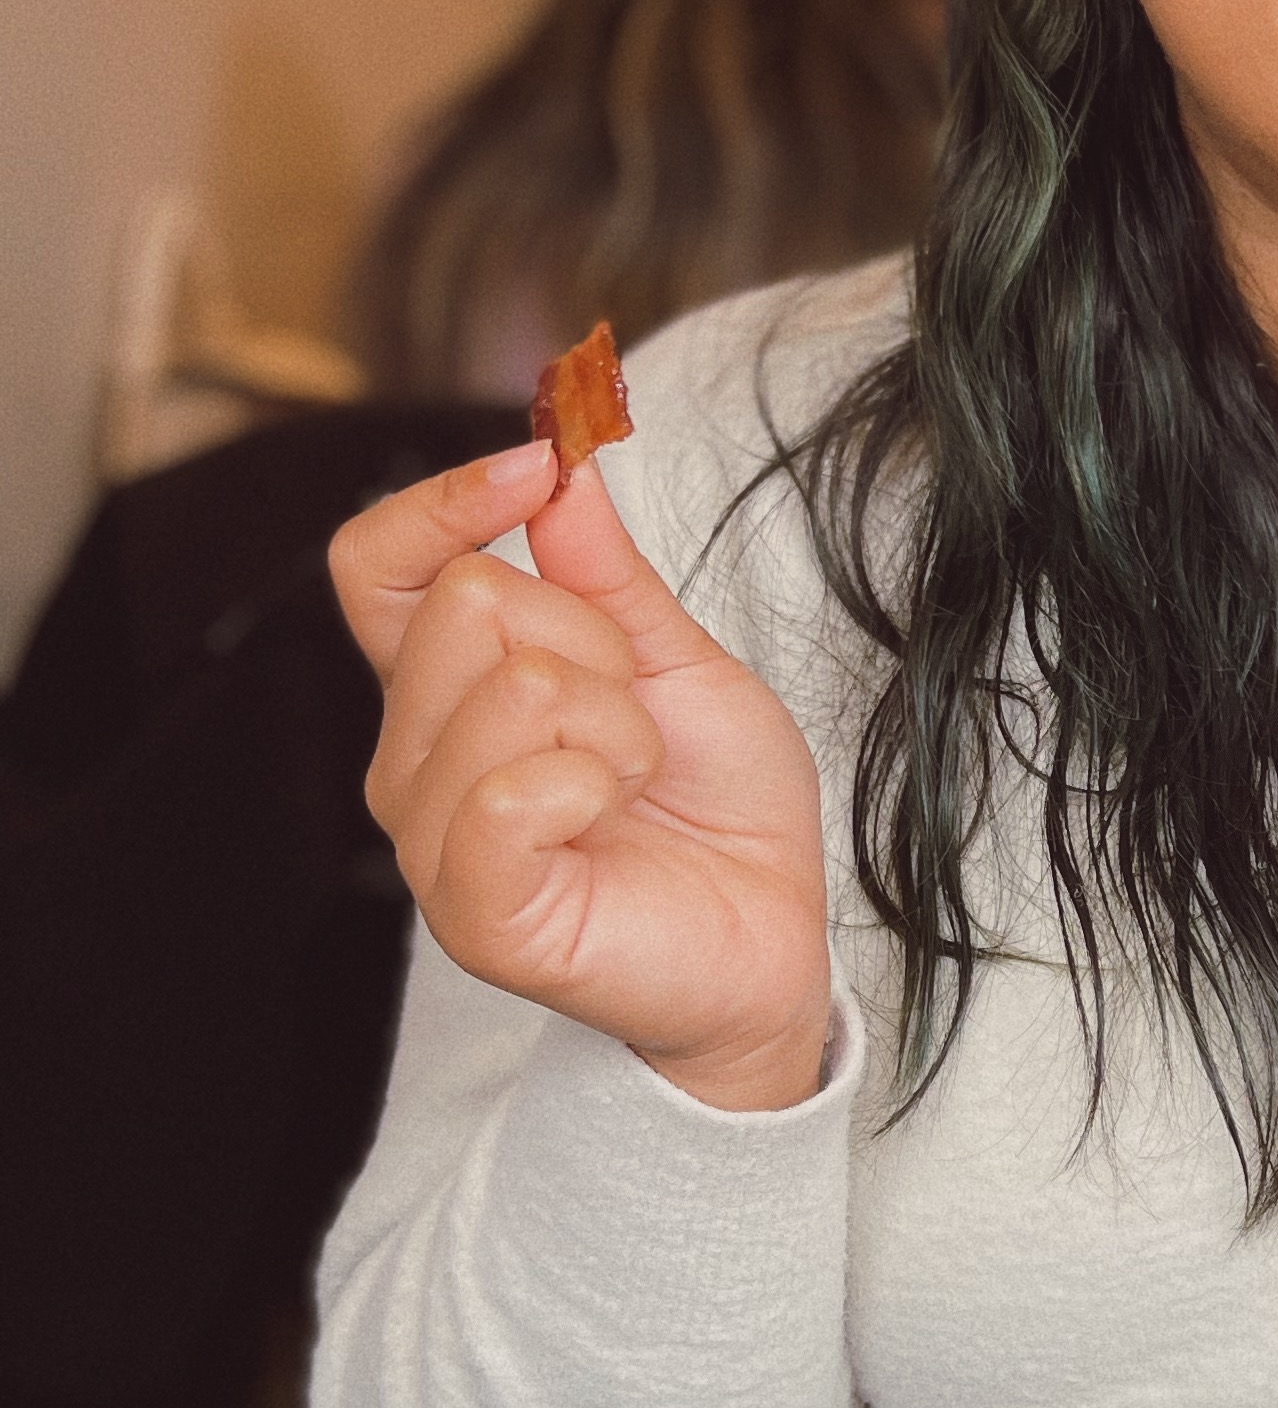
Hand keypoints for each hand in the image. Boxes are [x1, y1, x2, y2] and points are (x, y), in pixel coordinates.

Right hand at [330, 435, 833, 1111]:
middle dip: (594, 643)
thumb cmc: (720, 811)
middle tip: (635, 723)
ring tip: (632, 782)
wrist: (774, 939)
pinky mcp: (473, 910)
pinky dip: (594, 785)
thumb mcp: (679, 663)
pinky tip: (612, 822)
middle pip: (467, 602)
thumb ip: (607, 575)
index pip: (373, 564)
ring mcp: (433, 839)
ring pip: (510, 686)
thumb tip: (558, 472)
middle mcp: (417, 758)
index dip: (442, 502)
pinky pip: (509, 792)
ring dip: (614, 725)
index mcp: (451, 689)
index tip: (534, 468)